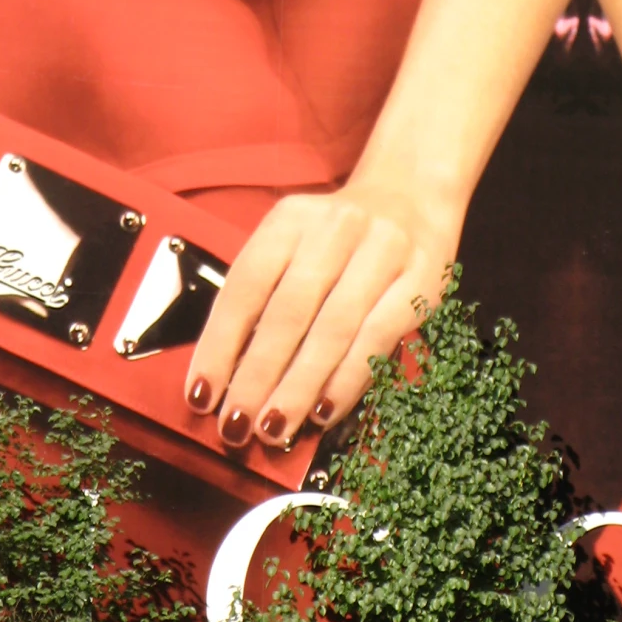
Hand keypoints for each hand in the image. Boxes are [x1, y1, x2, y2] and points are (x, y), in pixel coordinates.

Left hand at [184, 175, 461, 450]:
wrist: (413, 194)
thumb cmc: (340, 238)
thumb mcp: (295, 244)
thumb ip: (264, 297)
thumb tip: (228, 375)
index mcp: (292, 217)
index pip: (246, 282)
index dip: (220, 342)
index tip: (201, 394)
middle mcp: (336, 227)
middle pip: (288, 310)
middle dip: (257, 375)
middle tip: (235, 424)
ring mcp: (383, 250)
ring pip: (333, 328)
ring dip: (298, 386)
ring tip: (274, 427)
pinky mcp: (421, 278)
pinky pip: (377, 336)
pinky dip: (347, 378)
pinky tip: (324, 411)